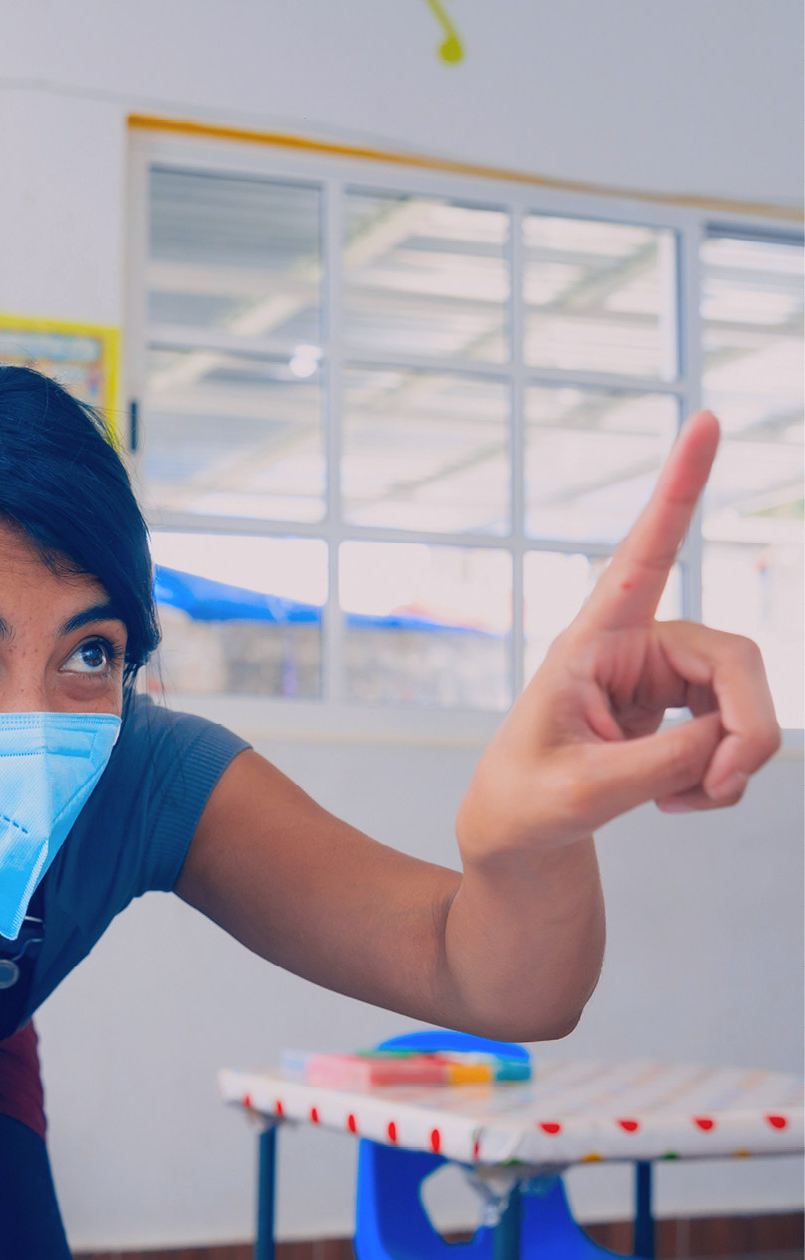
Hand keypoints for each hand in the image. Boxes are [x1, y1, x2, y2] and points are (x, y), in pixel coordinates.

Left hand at [458, 411, 780, 862]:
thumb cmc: (526, 801)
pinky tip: (680, 798)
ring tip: (682, 803)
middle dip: (747, 730)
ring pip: (744, 700)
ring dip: (730, 763)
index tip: (706, 420)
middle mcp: (633, 643)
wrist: (520, 830)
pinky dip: (721, 776)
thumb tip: (733, 740)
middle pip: (736, 659)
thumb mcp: (583, 793)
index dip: (677, 490)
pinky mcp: (680, 705)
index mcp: (590, 642)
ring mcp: (662, 673)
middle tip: (724, 786)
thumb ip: (662, 763)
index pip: (641, 557)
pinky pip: (734, 732)